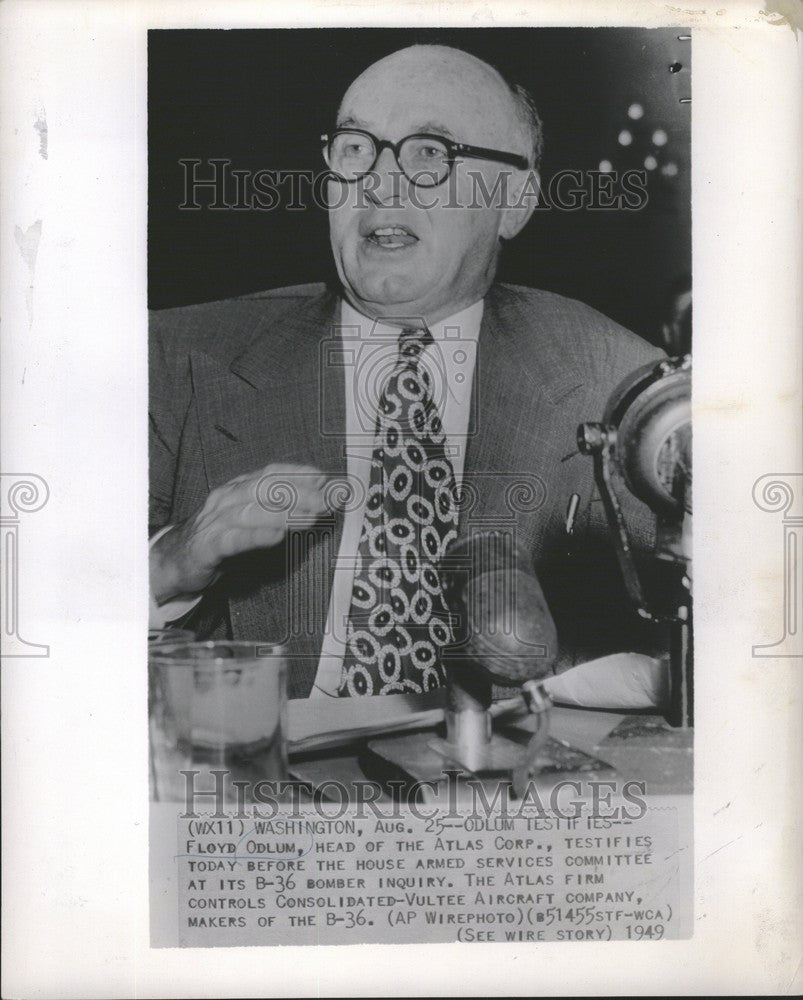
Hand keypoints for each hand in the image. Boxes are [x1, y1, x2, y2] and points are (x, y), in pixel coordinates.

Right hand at [150, 464, 327, 604]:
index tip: (325, 477)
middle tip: (327, 500)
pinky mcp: (206, 546)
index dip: (298, 473)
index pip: (270, 473)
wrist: (173, 561)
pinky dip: (255, 536)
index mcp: (236, 489)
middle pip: (265, 489)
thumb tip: (315, 502)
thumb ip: (276, 509)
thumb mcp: (247, 518)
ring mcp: (214, 521)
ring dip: (284, 514)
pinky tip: (276, 537)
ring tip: (311, 517)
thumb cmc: (216, 537)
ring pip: (252, 512)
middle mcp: (226, 499)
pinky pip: (233, 539)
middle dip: (299, 492)